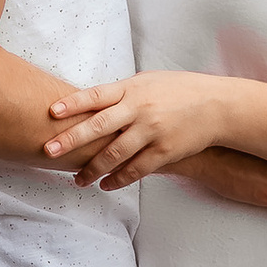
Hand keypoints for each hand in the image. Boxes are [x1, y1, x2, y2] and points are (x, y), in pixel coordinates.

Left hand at [42, 69, 233, 186]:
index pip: (95, 96)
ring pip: (115, 154)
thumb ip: (120, 93)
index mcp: (132, 89)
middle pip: (99, 126)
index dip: (72, 104)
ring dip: (92, 169)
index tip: (51, 112)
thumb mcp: (147, 82)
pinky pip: (136, 170)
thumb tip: (91, 102)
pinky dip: (118, 179)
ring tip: (78, 180)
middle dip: (71, 140)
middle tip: (49, 151)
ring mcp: (152, 132)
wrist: (217, 105)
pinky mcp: (164, 151)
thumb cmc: (179, 91)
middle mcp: (140, 110)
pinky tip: (105, 185)